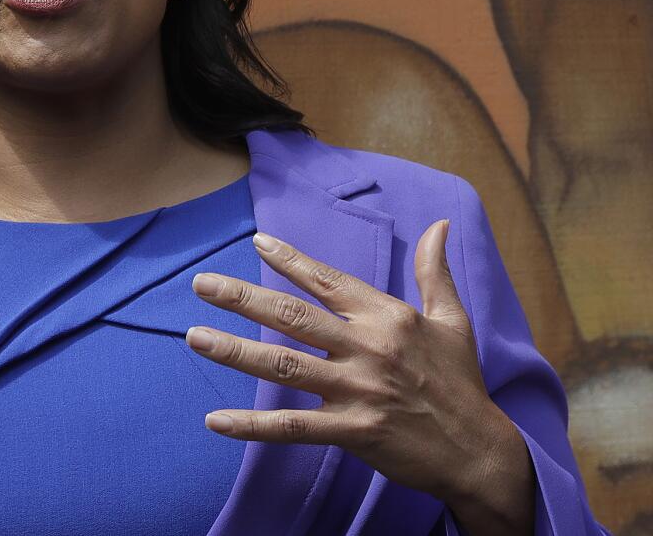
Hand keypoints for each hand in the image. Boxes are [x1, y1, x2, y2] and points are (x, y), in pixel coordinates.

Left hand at [186, 221, 533, 533]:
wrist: (480, 451)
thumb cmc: (461, 382)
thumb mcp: (452, 320)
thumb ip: (434, 272)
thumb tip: (440, 225)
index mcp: (387, 316)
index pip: (327, 281)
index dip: (290, 260)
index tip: (257, 243)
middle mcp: (369, 348)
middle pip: (293, 317)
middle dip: (242, 298)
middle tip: (201, 285)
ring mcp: (359, 391)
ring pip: (284, 366)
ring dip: (234, 352)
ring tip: (195, 338)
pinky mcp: (354, 432)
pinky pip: (293, 426)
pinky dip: (252, 426)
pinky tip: (216, 421)